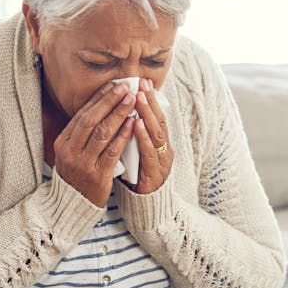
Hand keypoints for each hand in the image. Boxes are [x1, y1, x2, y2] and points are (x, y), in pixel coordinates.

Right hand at [54, 82, 135, 206]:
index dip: (98, 99)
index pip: (82, 115)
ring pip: (103, 133)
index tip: (112, 86)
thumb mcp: (70, 152)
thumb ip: (81, 133)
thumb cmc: (76, 174)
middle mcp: (71, 151)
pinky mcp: (98, 176)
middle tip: (124, 88)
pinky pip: (112, 151)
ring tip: (131, 100)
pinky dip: (123, 135)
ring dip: (118, 114)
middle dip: (109, 101)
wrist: (73, 205)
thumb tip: (99, 106)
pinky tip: (132, 123)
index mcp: (63, 142)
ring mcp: (84, 164)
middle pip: (92, 120)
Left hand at [129, 78, 173, 193]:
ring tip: (139, 98)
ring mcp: (162, 161)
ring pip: (156, 133)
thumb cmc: (139, 177)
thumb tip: (123, 113)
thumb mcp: (136, 152)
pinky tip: (136, 125)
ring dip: (147, 114)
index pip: (155, 116)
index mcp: (159, 143)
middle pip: (158, 120)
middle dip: (150, 101)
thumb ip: (133, 135)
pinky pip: (149, 153)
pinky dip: (143, 137)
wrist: (147, 207)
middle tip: (142, 83)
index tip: (142, 81)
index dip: (150, 99)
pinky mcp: (156, 174)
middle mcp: (164, 149)